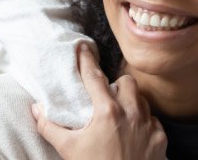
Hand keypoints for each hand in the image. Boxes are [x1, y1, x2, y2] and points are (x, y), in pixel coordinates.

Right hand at [33, 43, 166, 159]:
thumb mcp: (69, 149)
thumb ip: (49, 127)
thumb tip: (36, 109)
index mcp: (108, 111)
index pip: (95, 77)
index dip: (86, 60)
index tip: (83, 48)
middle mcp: (132, 113)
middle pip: (127, 82)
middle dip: (117, 84)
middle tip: (106, 95)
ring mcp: (149, 125)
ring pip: (142, 100)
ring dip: (131, 102)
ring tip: (119, 113)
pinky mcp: (161, 139)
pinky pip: (153, 121)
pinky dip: (143, 123)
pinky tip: (134, 132)